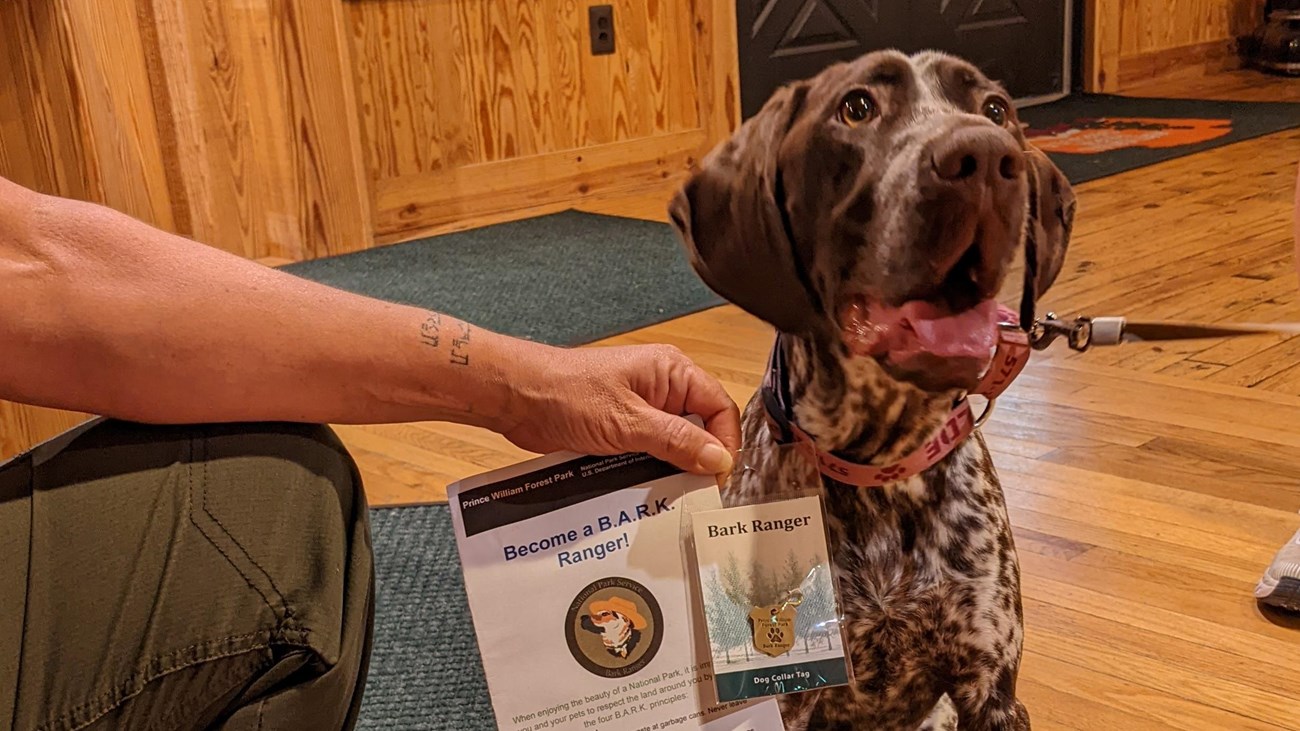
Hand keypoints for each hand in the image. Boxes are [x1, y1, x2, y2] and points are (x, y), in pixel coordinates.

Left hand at [497, 343, 740, 476]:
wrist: (517, 397)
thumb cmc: (567, 393)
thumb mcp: (629, 422)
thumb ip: (677, 441)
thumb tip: (719, 458)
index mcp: (672, 372)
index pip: (720, 407)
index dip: (724, 442)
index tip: (717, 476)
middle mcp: (662, 388)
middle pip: (701, 427)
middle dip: (700, 459)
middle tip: (695, 492)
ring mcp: (641, 408)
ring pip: (675, 444)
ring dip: (674, 468)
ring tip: (671, 496)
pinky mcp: (623, 428)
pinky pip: (650, 452)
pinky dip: (651, 470)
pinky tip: (647, 490)